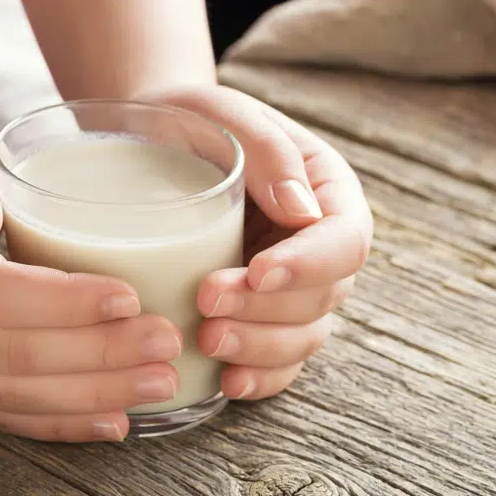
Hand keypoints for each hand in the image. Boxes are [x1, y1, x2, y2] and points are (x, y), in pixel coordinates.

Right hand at [0, 128, 180, 441]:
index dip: (62, 305)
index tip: (129, 297)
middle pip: (11, 357)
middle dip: (96, 357)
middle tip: (166, 343)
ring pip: (13, 395)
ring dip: (90, 397)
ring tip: (160, 383)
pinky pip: (5, 414)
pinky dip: (61, 424)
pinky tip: (116, 423)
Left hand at [139, 86, 372, 400]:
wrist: (151, 143)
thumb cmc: (191, 120)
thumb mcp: (226, 113)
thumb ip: (269, 152)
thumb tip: (303, 212)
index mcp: (326, 193)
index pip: (345, 240)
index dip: (309, 265)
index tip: (258, 271)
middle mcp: (317, 247)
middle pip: (323, 297)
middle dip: (269, 311)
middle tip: (208, 303)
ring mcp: (291, 289)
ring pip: (303, 337)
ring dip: (261, 348)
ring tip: (207, 341)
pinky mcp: (260, 318)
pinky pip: (276, 361)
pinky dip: (258, 378)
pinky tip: (226, 383)